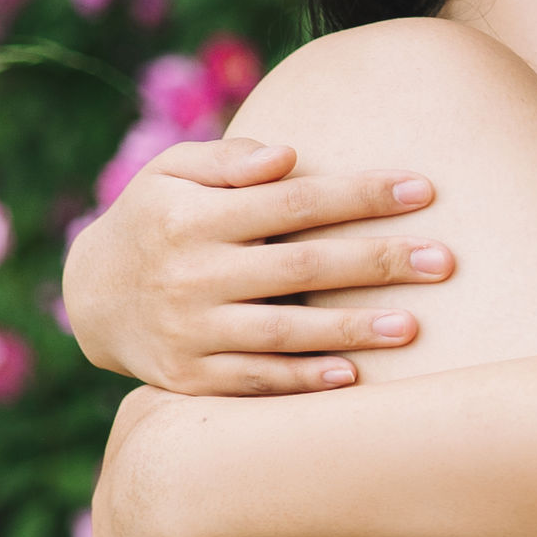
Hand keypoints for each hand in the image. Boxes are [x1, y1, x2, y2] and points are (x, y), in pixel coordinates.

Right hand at [62, 138, 455, 394]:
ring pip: (283, 332)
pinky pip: (255, 381)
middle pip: (301, 266)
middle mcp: (189, 274)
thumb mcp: (172, 173)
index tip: (424, 190)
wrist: (92, 297)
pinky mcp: (188, 377)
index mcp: (191, 216)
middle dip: (377, 262)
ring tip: (412, 328)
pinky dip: (303, 380)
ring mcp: (189, 330)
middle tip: (445, 261)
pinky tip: (353, 377)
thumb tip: (287, 156)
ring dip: (350, 330)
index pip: (293, 202)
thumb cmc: (156, 219)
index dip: (360, 195)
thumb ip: (229, 160)